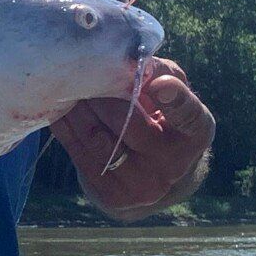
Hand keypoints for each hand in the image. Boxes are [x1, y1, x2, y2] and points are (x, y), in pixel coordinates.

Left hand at [50, 56, 214, 216]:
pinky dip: (66, 128)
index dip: (174, 100)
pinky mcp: (112, 195)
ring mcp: (142, 185)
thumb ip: (157, 72)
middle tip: (83, 71)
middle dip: (102, 93)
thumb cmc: (162, 118)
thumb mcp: (170, 92)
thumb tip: (130, 60)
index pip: (189, 116)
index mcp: (195, 133)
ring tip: (67, 86)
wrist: (151, 175)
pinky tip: (60, 108)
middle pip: (128, 122)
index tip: (158, 84)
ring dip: (78, 108)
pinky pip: (79, 154)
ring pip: (97, 138)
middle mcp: (173, 164)